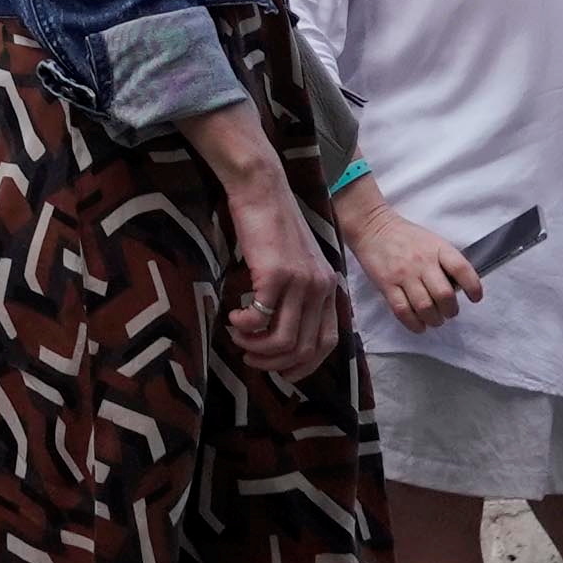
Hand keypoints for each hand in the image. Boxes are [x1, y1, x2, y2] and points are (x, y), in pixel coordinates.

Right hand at [217, 165, 344, 379]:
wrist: (263, 190)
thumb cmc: (273, 227)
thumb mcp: (297, 263)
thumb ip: (300, 293)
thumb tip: (282, 333)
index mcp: (329, 288)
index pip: (327, 343)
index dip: (304, 365)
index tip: (280, 371)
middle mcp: (320, 288)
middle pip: (304, 349)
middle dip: (274, 363)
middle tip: (250, 356)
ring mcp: (301, 282)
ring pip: (283, 341)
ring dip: (256, 347)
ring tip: (238, 337)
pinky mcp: (277, 274)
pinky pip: (261, 319)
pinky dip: (244, 326)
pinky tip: (233, 316)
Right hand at [339, 187, 484, 332]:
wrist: (373, 228)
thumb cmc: (406, 236)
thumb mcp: (432, 240)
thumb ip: (445, 261)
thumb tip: (460, 287)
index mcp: (437, 248)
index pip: (462, 269)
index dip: (473, 286)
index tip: (475, 298)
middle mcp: (422, 261)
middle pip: (444, 294)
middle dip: (451, 310)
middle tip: (449, 312)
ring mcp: (403, 274)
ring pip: (424, 307)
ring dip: (434, 319)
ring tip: (435, 320)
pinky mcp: (386, 285)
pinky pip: (402, 310)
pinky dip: (414, 323)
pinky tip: (419, 326)